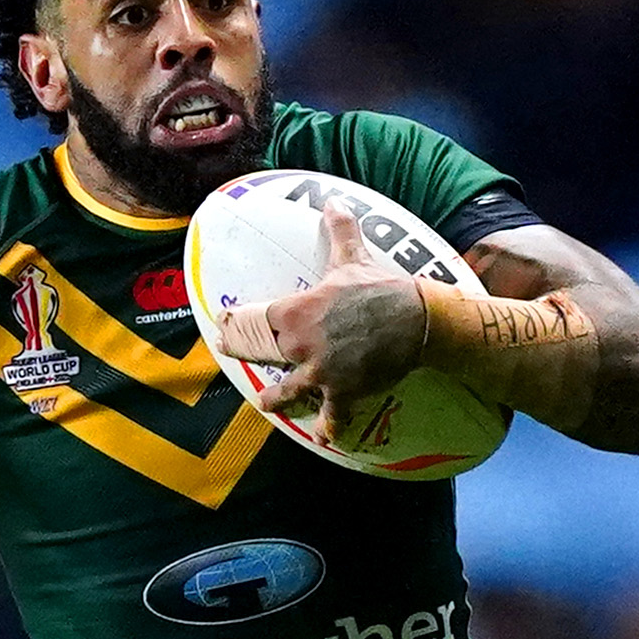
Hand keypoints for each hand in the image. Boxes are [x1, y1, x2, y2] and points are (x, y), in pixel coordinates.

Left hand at [212, 206, 427, 433]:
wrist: (415, 319)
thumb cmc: (380, 287)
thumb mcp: (353, 258)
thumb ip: (339, 230)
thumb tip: (333, 201)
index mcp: (297, 311)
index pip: (254, 319)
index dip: (235, 323)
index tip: (222, 325)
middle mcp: (301, 345)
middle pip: (262, 354)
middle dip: (242, 354)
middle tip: (229, 354)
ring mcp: (321, 372)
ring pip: (289, 390)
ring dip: (276, 399)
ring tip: (266, 403)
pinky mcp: (344, 391)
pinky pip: (333, 415)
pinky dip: (329, 427)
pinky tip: (325, 437)